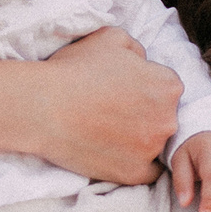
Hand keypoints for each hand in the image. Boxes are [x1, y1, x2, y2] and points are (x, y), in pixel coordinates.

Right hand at [32, 27, 177, 182]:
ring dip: (139, 138)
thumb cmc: (75, 70)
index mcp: (168, 86)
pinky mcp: (133, 173)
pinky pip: (146, 171)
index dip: (144, 86)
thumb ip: (137, 48)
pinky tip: (115, 152)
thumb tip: (143, 61)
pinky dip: (134, 163)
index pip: (166, 87)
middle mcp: (168, 119)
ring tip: (107, 131)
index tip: (122, 89)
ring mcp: (151, 149)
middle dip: (144, 113)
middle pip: (163, 116)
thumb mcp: (111, 37)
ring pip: (154, 143)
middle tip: (113, 111)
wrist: (43, 107)